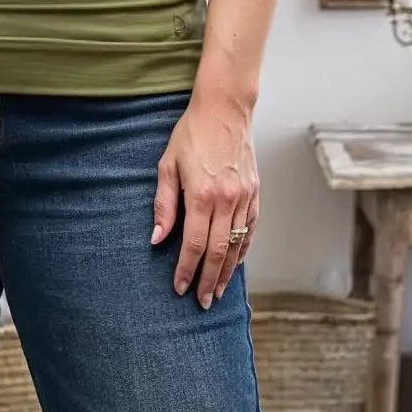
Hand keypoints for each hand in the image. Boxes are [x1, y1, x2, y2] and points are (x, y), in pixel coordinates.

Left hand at [150, 88, 259, 308]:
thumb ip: (164, 204)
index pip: (194, 245)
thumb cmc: (192, 134)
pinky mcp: (255, 192)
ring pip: (237, 245)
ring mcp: (245, 197)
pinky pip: (251, 229)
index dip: (186, 270)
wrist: (224, 108)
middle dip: (209, 281)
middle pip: (218, 252)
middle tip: (202, 302)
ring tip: (219, 290)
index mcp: (202, 195)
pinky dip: (244, 249)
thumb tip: (157, 238)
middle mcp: (227, 200)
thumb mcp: (168, 164)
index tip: (180, 288)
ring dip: (228, 271)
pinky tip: (236, 262)